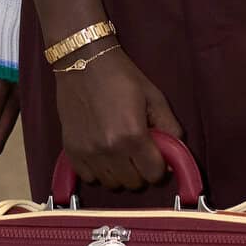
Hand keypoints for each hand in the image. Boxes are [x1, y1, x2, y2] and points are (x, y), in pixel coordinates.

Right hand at [54, 49, 183, 191]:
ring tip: (119, 152)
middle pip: (133, 183)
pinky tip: (101, 153)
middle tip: (138, 152)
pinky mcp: (71, 150)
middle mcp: (110, 149)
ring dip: (119, 173)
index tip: (156, 155)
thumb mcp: (155, 98)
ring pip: (111, 184)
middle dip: (140, 170)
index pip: (154, 174)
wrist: (82, 61)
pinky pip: (89, 177)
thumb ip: (170, 129)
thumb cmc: (121, 77)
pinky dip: (97, 171)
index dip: (159, 166)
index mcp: (133, 135)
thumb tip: (174, 158)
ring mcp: (88, 152)